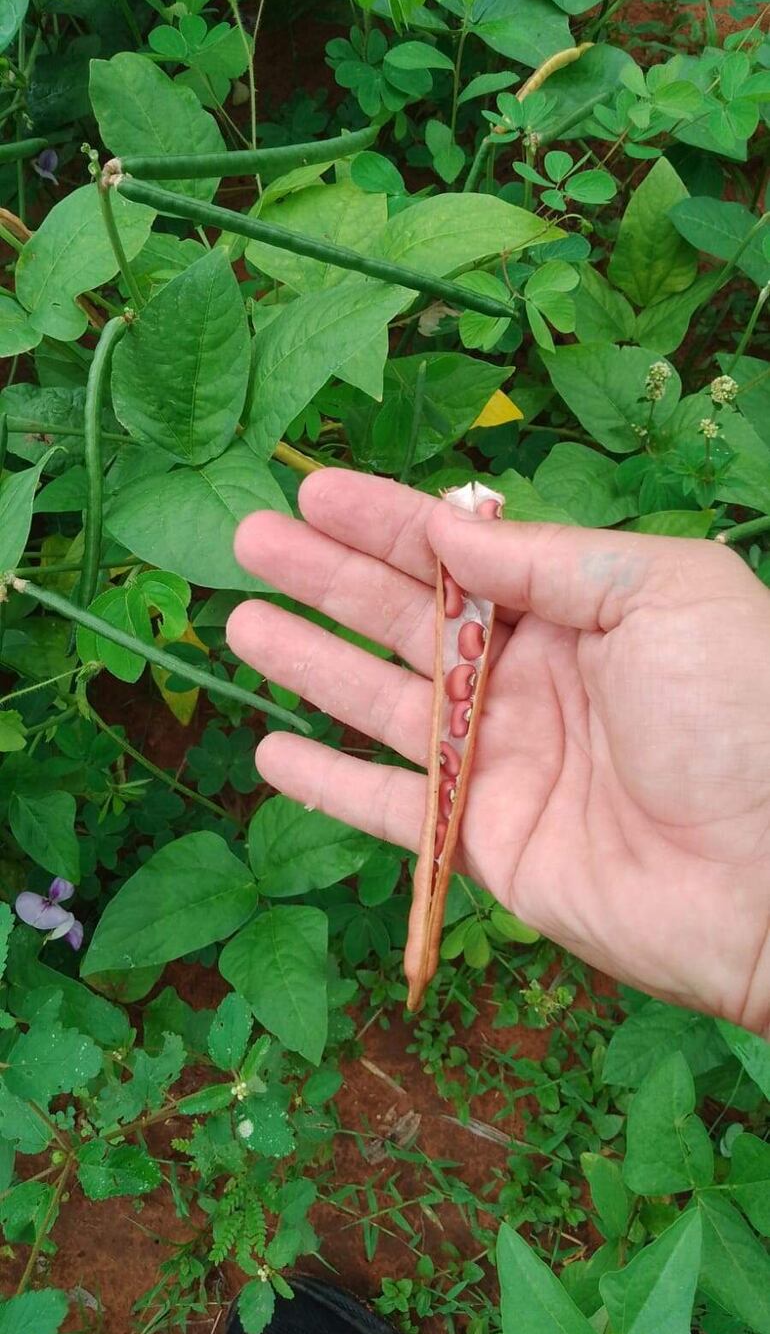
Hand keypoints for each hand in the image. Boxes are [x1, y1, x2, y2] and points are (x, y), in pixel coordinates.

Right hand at [227, 470, 769, 1034]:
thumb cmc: (741, 713)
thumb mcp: (666, 593)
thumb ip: (551, 561)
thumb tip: (448, 535)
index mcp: (578, 611)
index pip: (461, 555)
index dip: (385, 522)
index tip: (312, 491)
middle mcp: (530, 681)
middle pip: (405, 619)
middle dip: (326, 578)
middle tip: (248, 539)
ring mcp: (503, 764)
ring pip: (382, 705)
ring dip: (310, 665)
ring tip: (241, 625)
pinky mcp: (485, 842)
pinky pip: (390, 809)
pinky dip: (330, 785)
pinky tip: (271, 753)